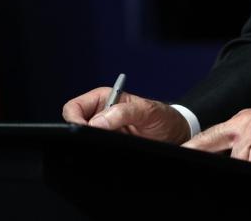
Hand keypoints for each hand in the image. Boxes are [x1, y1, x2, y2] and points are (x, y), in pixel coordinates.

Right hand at [61, 87, 190, 143]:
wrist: (176, 135)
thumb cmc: (163, 117)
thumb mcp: (147, 111)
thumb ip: (123, 112)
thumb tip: (97, 122)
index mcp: (104, 98)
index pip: (74, 107)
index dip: (74, 120)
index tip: (85, 130)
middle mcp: (101, 114)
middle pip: (75, 125)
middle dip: (81, 134)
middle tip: (96, 142)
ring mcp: (104, 132)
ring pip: (84, 141)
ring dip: (92, 145)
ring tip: (109, 146)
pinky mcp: (109, 146)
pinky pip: (95, 151)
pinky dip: (99, 153)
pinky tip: (111, 153)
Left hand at [182, 104, 250, 164]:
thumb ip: (246, 145)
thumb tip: (233, 164)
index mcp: (242, 120)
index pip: (209, 135)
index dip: (191, 147)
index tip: (177, 156)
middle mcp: (244, 122)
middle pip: (220, 152)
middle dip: (223, 161)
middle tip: (226, 165)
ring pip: (240, 163)